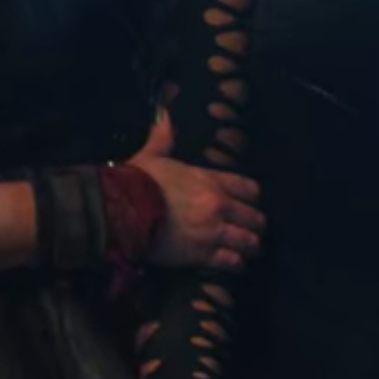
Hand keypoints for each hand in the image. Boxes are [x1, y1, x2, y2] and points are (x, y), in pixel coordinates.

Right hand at [128, 115, 262, 269]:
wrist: (122, 211)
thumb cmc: (136, 181)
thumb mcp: (152, 155)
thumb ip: (163, 137)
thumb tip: (163, 115)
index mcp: (210, 180)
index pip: (249, 188)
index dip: (254, 198)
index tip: (251, 203)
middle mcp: (218, 205)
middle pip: (255, 218)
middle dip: (256, 226)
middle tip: (253, 231)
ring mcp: (213, 231)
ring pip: (249, 242)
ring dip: (250, 246)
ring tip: (248, 252)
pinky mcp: (203, 254)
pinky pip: (232, 262)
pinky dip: (235, 264)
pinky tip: (234, 264)